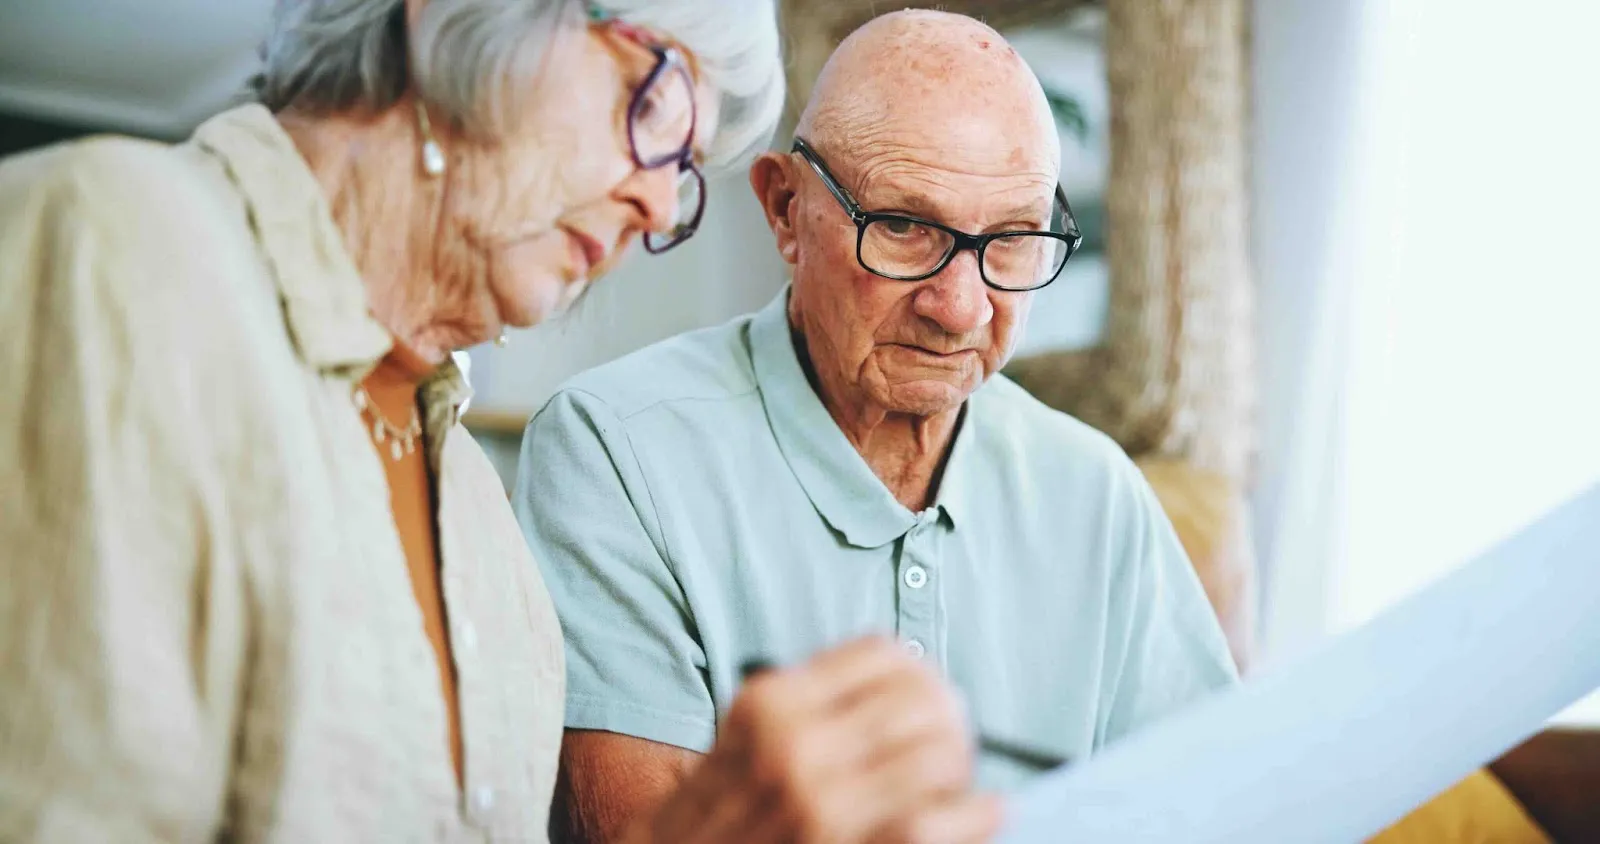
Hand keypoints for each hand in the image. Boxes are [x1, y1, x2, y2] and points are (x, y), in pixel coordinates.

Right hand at [638, 637, 1001, 843]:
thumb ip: (816, 703)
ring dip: (961, 764)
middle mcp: (793, 746)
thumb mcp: (749, 736)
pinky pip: (926, 826)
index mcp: (770, 703)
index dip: (920, 672)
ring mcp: (818, 805)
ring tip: (959, 777)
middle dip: (950, 717)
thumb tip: (913, 685)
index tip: (929, 693)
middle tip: (956, 738)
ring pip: (935, 756)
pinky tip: (988, 807)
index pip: (882, 655)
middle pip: (919, 701)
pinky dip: (970, 815)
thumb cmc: (720, 811)